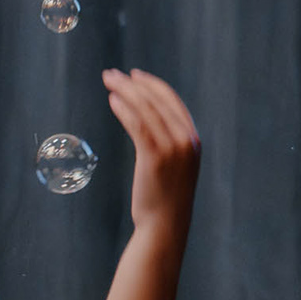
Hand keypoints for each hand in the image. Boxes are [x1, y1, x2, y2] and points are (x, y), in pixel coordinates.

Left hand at [102, 69, 199, 241]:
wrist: (166, 225)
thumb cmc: (165, 196)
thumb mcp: (174, 165)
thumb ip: (168, 142)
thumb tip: (148, 122)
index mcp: (193, 139)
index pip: (171, 101)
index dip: (152, 84)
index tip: (134, 75)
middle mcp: (187, 140)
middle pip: (156, 100)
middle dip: (133, 83)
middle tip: (111, 74)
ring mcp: (173, 149)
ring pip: (146, 109)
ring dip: (124, 91)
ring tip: (107, 81)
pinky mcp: (155, 158)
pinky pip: (138, 125)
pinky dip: (124, 109)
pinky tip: (112, 101)